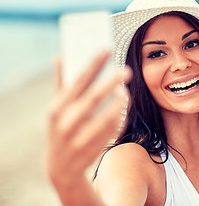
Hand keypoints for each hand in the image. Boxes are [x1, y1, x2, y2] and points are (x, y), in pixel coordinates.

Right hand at [46, 50, 131, 187]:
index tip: (107, 48)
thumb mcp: (56, 108)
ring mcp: (80, 137)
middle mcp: (66, 122)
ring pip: (105, 117)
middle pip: (93, 98)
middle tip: (126, 70)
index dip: (93, 64)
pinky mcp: (93, 149)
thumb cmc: (59, 129)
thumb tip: (61, 56)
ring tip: (126, 92)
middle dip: (110, 83)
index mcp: (57, 107)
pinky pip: (111, 131)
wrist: (60, 168)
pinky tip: (123, 110)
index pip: (78, 81)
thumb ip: (60, 83)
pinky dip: (119, 119)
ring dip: (118, 103)